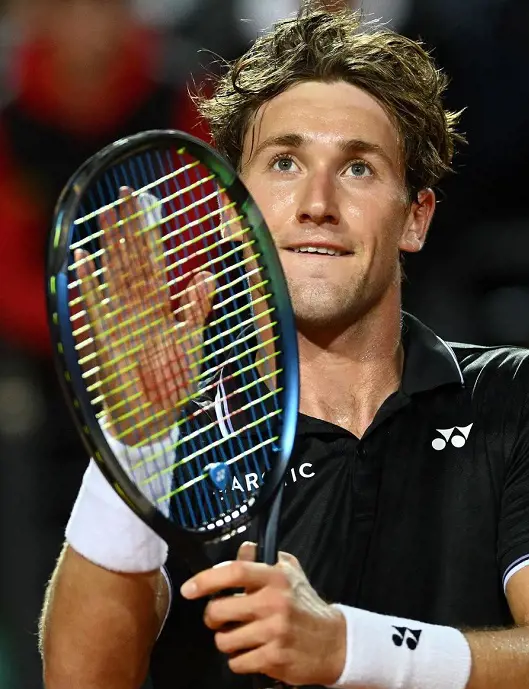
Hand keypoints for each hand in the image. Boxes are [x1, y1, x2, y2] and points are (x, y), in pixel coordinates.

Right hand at [75, 187, 212, 444]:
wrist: (154, 416)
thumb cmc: (171, 380)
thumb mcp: (190, 339)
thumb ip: (196, 307)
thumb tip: (207, 274)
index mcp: (158, 306)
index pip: (153, 261)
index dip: (149, 233)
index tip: (144, 203)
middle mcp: (138, 308)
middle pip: (132, 260)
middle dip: (128, 228)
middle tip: (123, 193)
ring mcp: (120, 321)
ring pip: (115, 275)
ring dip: (110, 245)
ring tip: (105, 215)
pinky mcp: (105, 338)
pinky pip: (95, 307)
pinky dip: (89, 285)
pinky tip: (83, 259)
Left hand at [180, 542, 346, 685]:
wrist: (334, 643)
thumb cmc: (306, 606)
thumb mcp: (290, 575)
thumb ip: (263, 562)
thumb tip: (243, 549)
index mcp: (276, 578)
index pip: (235, 572)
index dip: (206, 579)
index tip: (189, 589)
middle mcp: (274, 602)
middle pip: (218, 611)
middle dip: (213, 619)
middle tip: (222, 620)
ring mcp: (274, 632)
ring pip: (224, 640)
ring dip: (228, 642)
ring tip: (243, 638)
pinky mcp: (274, 658)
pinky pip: (237, 662)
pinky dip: (240, 661)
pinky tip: (254, 654)